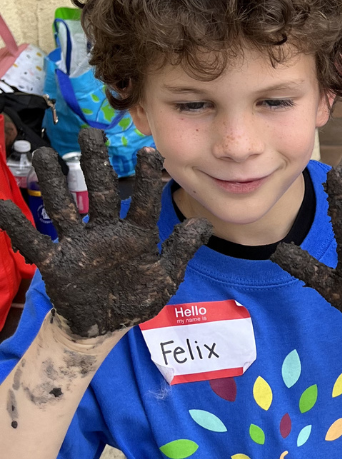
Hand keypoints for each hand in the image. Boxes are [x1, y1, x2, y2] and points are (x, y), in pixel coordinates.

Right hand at [0, 128, 211, 338]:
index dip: (147, 179)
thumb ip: (181, 250)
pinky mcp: (56, 262)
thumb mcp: (166, 277)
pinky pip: (33, 242)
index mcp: (136, 235)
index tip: (150, 152)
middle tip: (90, 133)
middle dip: (95, 163)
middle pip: (99, 192)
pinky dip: (15, 225)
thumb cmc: (136, 297)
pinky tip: (1, 204)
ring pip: (64, 207)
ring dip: (53, 182)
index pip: (143, 202)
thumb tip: (204, 225)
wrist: (105, 325)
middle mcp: (106, 232)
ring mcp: (79, 245)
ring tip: (42, 154)